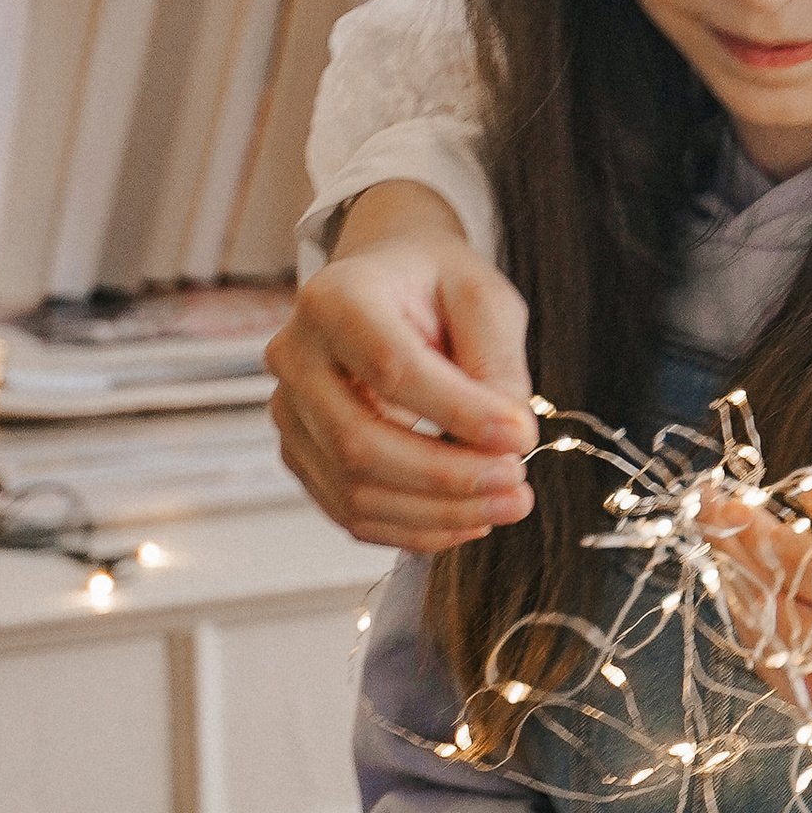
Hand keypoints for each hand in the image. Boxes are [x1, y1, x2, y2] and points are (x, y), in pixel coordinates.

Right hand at [268, 182, 536, 552]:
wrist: (389, 284)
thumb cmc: (433, 285)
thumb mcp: (484, 299)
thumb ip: (498, 363)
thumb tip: (507, 441)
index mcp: (334, 300)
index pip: (390, 369)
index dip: (459, 414)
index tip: (521, 436)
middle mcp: (295, 357)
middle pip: (359, 442)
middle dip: (448, 477)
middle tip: (517, 482)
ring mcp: (291, 413)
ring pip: (354, 491)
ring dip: (438, 514)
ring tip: (506, 503)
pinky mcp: (303, 455)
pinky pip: (351, 513)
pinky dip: (415, 528)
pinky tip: (468, 517)